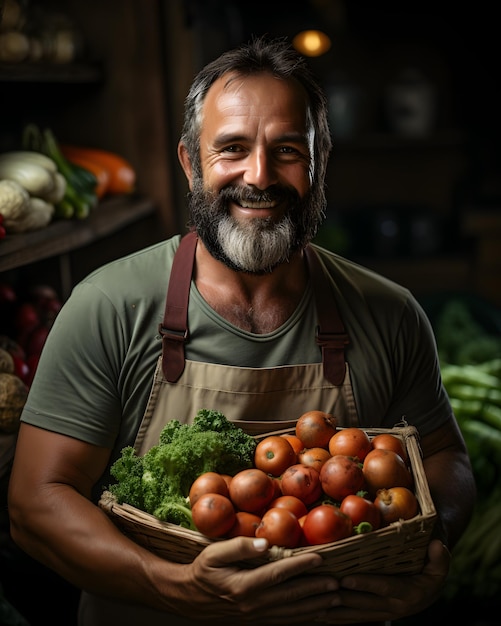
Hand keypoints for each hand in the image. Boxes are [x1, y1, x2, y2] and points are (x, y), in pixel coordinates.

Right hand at [163, 536, 340, 623]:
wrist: (189, 598)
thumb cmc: (202, 570)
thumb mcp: (213, 553)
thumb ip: (239, 547)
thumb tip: (265, 543)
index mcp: (243, 586)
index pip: (278, 575)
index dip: (300, 566)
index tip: (319, 558)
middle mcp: (252, 605)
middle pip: (290, 597)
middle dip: (316, 590)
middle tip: (337, 583)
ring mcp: (255, 616)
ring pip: (291, 613)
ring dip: (314, 606)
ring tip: (334, 599)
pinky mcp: (256, 621)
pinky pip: (284, 620)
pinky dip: (303, 617)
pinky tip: (316, 612)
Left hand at [314, 539, 450, 623]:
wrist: (429, 589)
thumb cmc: (431, 568)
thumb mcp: (440, 563)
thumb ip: (440, 556)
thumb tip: (437, 545)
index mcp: (408, 593)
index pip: (384, 588)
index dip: (365, 584)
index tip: (346, 579)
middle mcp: (393, 607)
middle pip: (363, 603)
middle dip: (341, 597)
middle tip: (320, 589)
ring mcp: (381, 614)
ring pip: (354, 614)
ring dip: (334, 609)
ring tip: (312, 602)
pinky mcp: (372, 616)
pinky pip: (351, 618)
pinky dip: (335, 616)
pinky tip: (316, 612)